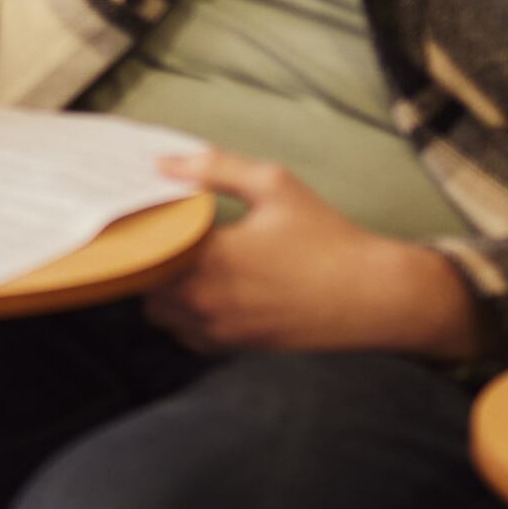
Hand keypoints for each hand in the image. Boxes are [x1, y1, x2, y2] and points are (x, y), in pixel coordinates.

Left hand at [142, 150, 481, 358]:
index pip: (142, 244)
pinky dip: (184, 314)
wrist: (369, 296)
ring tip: (186, 259)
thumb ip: (214, 167)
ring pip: (159, 313)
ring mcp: (218, 329)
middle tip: (165, 231)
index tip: (145, 206)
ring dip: (162, 288)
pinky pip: (186, 334)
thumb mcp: (274, 185)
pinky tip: (207, 287)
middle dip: (147, 256)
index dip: (138, 224)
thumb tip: (162, 162)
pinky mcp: (233, 346)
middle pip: (142, 282)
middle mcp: (206, 300)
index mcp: (211, 257)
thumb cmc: (325, 237)